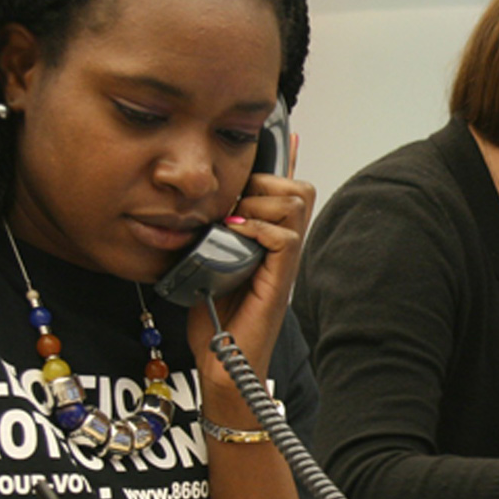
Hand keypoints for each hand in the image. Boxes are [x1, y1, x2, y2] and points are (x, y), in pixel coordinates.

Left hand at [187, 133, 313, 394]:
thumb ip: (212, 232)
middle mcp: (284, 247)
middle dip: (266, 183)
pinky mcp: (280, 278)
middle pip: (299, 189)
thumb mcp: (207, 259)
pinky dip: (257, 229)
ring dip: (258, 205)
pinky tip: (236, 238)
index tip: (283, 138)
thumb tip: (199, 203)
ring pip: (294, 204)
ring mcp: (284, 262)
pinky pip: (284, 236)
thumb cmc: (215, 317)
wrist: (222, 360)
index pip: (289, 190)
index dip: (285, 161)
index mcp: (270, 240)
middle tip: (235, 204)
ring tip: (232, 224)